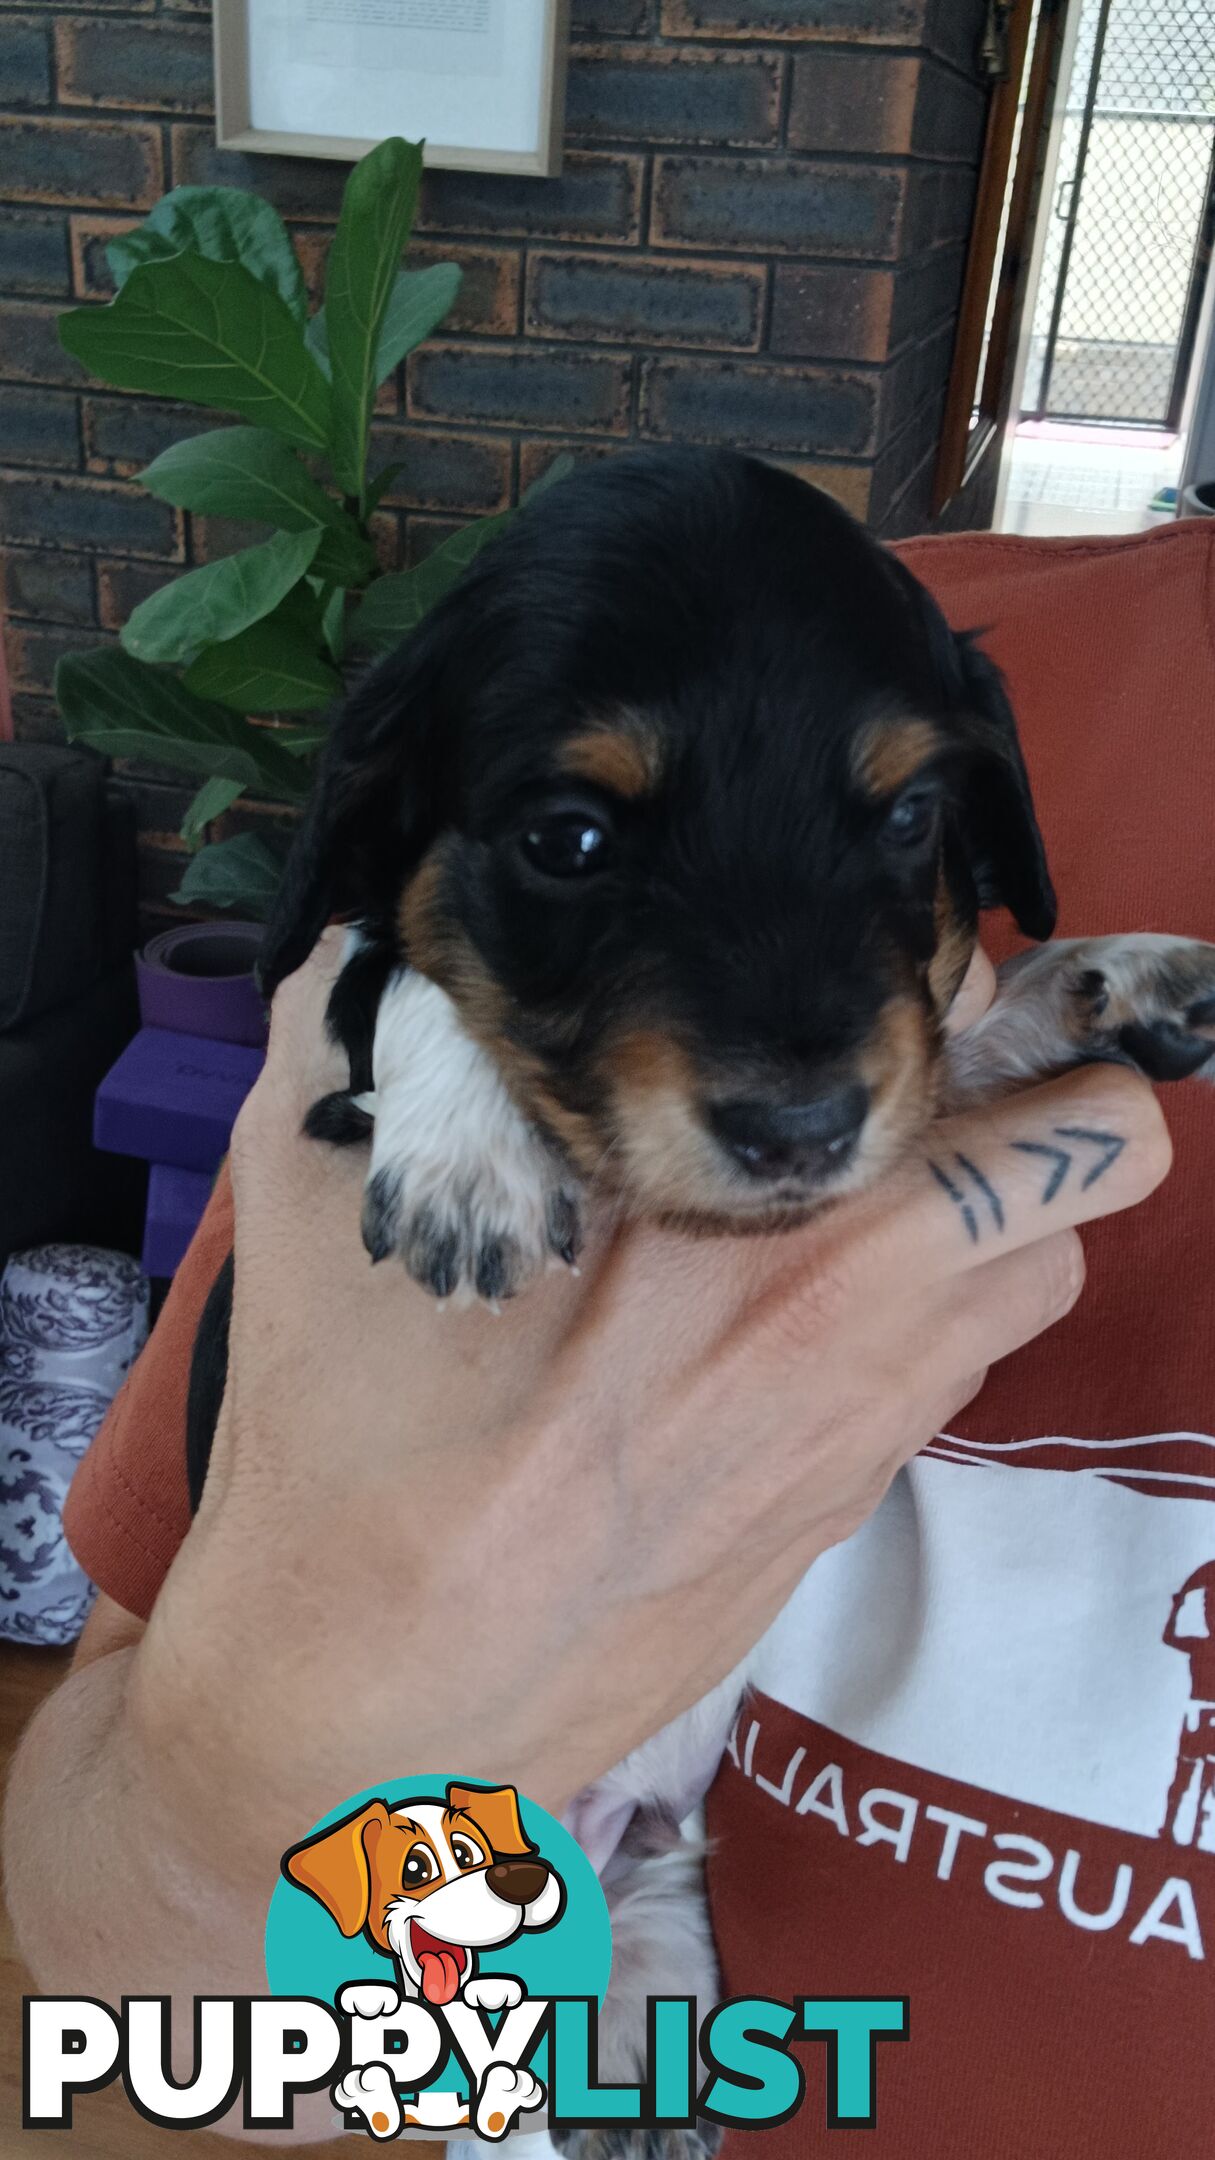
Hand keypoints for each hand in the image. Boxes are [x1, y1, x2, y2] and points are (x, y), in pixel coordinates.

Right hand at [136, 936, 1168, 1891]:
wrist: (375, 1719)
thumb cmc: (353, 1456)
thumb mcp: (323, 1200)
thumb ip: (360, 1029)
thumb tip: (367, 947)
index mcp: (775, 1238)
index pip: (1027, 1100)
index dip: (982, 1014)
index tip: (894, 994)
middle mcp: (868, 1340)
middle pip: (1089, 1180)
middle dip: (1024, 1109)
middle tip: (889, 1084)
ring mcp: (867, 1443)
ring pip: (1034, 1285)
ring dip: (979, 1219)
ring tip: (832, 1198)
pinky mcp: (835, 1522)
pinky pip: (942, 1381)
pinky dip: (907, 1323)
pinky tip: (758, 1325)